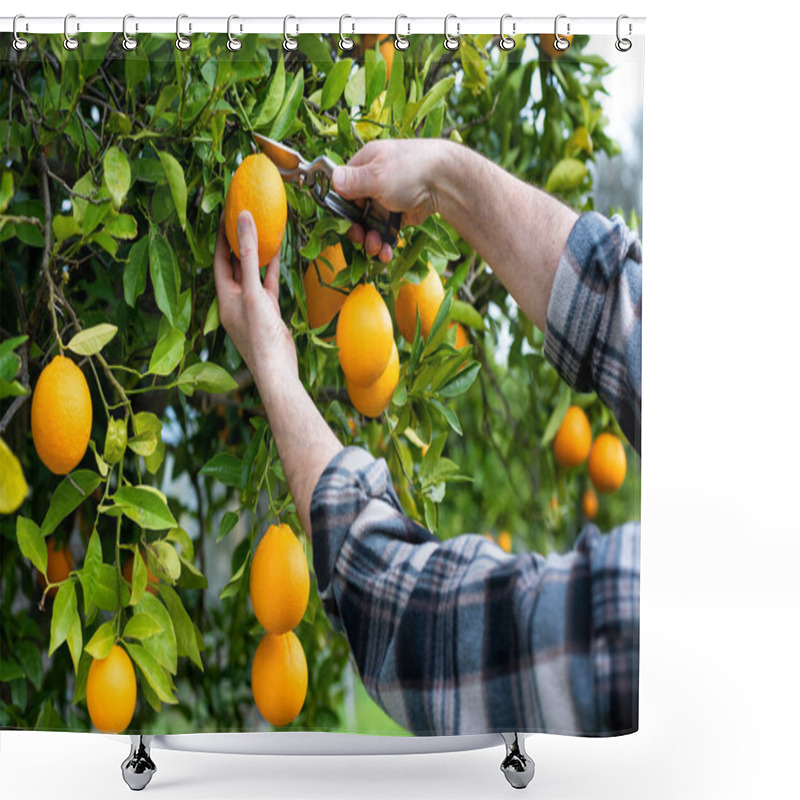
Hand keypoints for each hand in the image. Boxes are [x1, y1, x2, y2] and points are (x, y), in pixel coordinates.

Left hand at [213, 211, 297, 398]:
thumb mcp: (252, 291)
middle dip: (239, 243)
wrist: (277, 368)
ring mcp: (252, 306)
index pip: (220, 261)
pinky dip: (271, 270)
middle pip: (235, 266)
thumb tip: (243, 220)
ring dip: (256, 255)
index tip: (226, 216)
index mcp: (224, 297)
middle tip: (244, 219)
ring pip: (253, 275)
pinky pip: (267, 285)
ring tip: (261, 230)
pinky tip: (277, 253)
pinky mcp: (268, 312)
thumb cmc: (259, 334)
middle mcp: (235, 301)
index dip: (222, 238)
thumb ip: (249, 256)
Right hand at [332, 139, 449, 261]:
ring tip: (376, 248)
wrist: (446, 182)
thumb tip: (332, 179)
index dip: (342, 207)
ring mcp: (388, 199)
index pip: (344, 188)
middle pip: (356, 211)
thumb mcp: (376, 175)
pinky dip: (385, 243)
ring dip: (371, 240)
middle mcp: (375, 181)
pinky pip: (386, 232)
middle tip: (361, 239)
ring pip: (371, 225)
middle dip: (357, 229)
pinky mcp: (401, 214)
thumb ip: (352, 181)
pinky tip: (386, 252)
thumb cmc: (410, 170)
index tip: (344, 222)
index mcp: (366, 164)